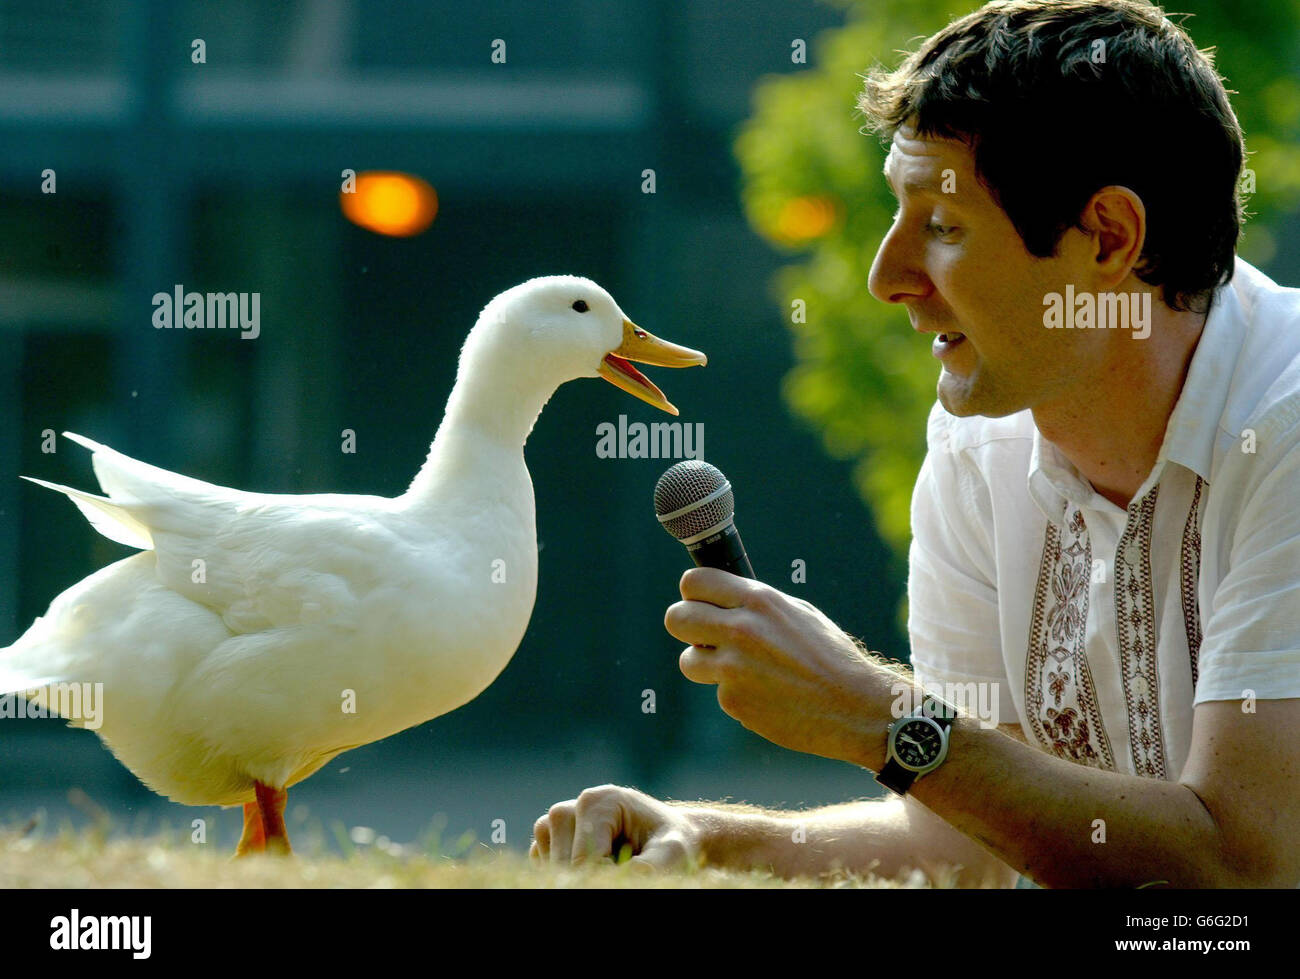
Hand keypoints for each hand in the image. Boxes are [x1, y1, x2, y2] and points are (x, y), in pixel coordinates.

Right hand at [530, 784, 703, 869]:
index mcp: (600, 801)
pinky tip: (593, 865)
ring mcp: (562, 819)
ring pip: (546, 860)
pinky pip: (541, 861)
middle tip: (621, 865)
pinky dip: (559, 870)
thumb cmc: (673, 842)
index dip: (605, 877)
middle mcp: (574, 805)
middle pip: (561, 860)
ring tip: (610, 863)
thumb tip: (630, 873)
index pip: (583, 858)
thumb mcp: (672, 853)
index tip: (632, 868)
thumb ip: (651, 864)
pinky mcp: (553, 834)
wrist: (668, 836)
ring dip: (572, 872)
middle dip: (589, 875)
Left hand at [665, 567, 895, 767]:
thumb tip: (720, 598)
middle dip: (685, 626)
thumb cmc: (830, 657)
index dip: (692, 593)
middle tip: (701, 636)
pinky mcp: (733, 700)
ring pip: (688, 660)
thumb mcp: (797, 613)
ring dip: (705, 665)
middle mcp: (740, 629)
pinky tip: (766, 695)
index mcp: (758, 600)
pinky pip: (718, 691)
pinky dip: (736, 694)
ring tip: (740, 670)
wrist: (853, 706)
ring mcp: (733, 667)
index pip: (694, 582)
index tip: (698, 602)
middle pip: (675, 618)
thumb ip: (756, 605)